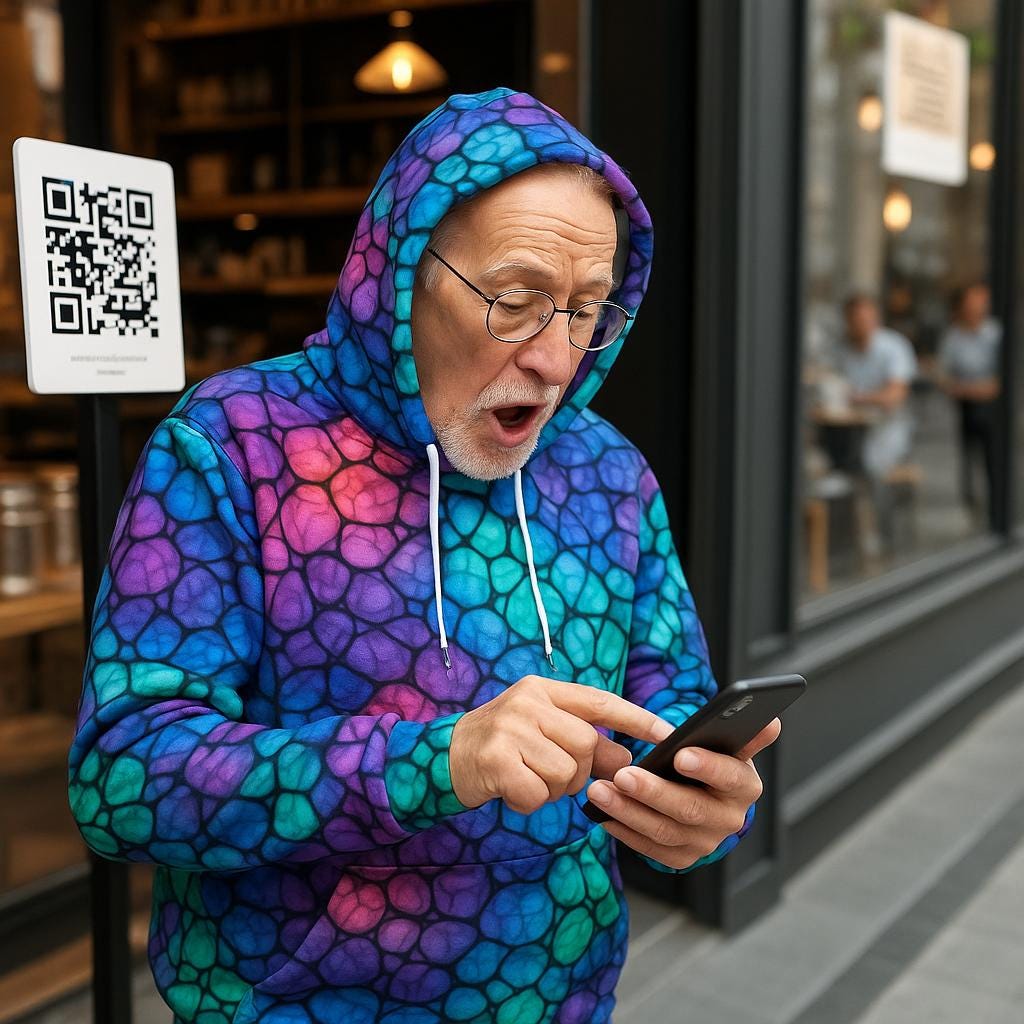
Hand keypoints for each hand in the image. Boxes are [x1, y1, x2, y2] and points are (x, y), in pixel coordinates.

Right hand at [449, 677, 673, 813]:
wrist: (441, 758)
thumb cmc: (500, 746)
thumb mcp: (540, 733)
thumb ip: (583, 742)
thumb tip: (628, 758)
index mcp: (542, 690)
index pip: (600, 701)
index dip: (636, 718)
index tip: (668, 733)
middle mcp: (527, 702)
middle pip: (586, 744)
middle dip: (577, 771)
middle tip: (549, 775)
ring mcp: (510, 728)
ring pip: (565, 772)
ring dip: (551, 790)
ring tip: (526, 780)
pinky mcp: (496, 759)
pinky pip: (537, 793)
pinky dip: (529, 803)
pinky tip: (510, 791)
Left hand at [585, 718, 780, 869]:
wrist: (704, 792)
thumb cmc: (713, 757)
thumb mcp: (731, 742)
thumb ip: (745, 732)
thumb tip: (770, 720)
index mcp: (744, 787)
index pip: (730, 778)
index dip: (707, 767)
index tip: (680, 754)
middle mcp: (729, 820)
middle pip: (690, 809)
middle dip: (653, 792)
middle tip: (623, 774)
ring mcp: (705, 843)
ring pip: (663, 831)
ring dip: (628, 811)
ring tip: (599, 790)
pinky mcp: (681, 858)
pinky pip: (648, 848)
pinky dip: (623, 830)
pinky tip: (601, 813)